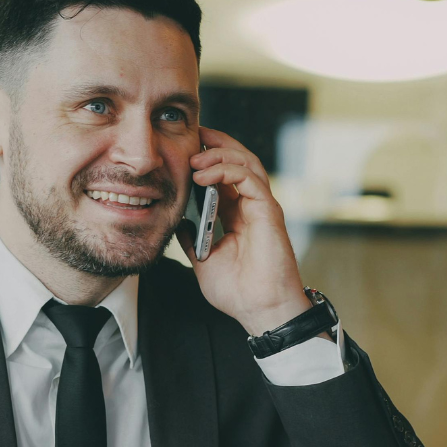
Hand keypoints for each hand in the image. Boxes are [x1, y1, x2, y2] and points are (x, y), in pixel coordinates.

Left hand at [179, 126, 312, 334]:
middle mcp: (252, 206)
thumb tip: (178, 223)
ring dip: (219, 154)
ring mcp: (262, 207)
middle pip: (238, 161)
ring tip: (195, 156)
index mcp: (238, 215)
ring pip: (246, 163)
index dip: (207, 159)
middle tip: (192, 136)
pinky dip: (227, 170)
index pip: (224, 176)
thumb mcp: (203, 261)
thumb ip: (192, 240)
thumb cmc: (238, 292)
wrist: (260, 311)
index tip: (184, 149)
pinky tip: (204, 174)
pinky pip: (250, 178)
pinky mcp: (269, 211)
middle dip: (215, 144)